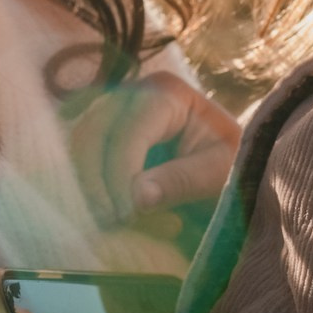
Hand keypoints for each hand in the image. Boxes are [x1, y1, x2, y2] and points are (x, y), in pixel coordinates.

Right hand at [66, 71, 239, 226]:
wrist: (231, 167)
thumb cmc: (233, 165)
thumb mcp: (219, 173)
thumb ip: (181, 181)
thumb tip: (137, 198)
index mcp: (168, 93)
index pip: (128, 131)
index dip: (120, 173)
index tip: (126, 213)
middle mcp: (135, 92)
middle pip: (93, 132)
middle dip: (96, 180)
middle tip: (113, 221)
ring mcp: (115, 109)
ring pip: (80, 144)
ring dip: (90, 184)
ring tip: (114, 219)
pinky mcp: (105, 132)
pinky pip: (81, 156)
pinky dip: (89, 184)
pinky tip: (110, 209)